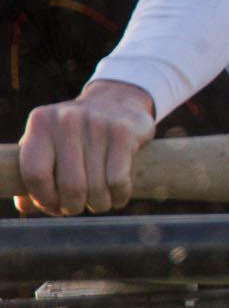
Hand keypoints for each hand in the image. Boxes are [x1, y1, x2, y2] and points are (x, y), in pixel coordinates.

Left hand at [16, 80, 157, 215]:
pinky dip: (119, 196)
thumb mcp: (49, 142)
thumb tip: (25, 207)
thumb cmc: (75, 133)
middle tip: (77, 207)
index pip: (35, 174)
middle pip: (70, 185)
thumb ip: (34, 171)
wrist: (117, 100)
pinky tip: (118, 196)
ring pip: (96, 187)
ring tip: (99, 202)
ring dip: (98, 204)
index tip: (54, 206)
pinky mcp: (123, 132)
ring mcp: (97, 124)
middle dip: (74, 206)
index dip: (44, 199)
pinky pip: (118, 180)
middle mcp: (67, 120)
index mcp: (41, 124)